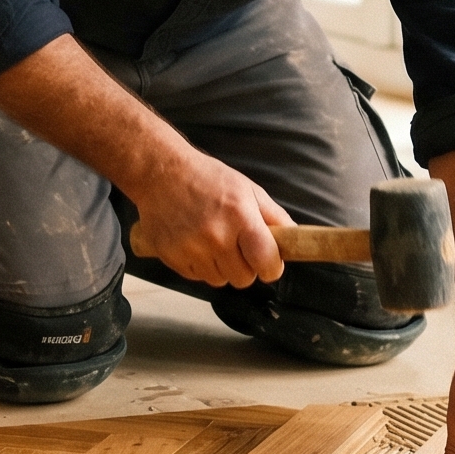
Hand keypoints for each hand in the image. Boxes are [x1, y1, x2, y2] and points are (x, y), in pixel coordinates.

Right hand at [126, 154, 290, 287]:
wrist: (160, 173)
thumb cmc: (205, 178)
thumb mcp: (247, 189)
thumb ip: (274, 216)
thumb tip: (294, 238)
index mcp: (240, 217)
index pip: (266, 263)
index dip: (271, 267)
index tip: (268, 263)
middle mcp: (216, 236)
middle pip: (244, 279)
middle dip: (245, 267)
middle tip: (237, 247)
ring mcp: (192, 249)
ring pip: (220, 280)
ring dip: (221, 267)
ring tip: (212, 241)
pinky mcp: (172, 257)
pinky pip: (197, 277)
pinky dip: (200, 265)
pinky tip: (195, 243)